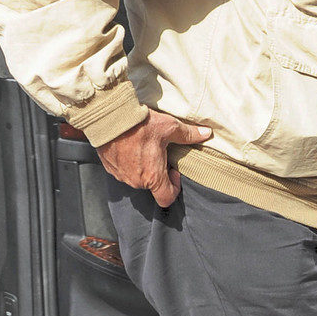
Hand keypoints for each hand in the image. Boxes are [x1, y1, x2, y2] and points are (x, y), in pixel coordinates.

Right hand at [96, 110, 211, 207]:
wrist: (109, 117)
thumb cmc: (141, 125)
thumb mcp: (169, 127)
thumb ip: (189, 134)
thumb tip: (207, 134)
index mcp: (153, 177)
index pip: (166, 198)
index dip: (174, 188)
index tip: (174, 171)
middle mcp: (136, 181)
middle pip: (152, 185)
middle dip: (158, 172)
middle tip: (160, 153)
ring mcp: (121, 176)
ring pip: (137, 178)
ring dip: (143, 168)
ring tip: (144, 148)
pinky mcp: (109, 168)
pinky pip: (123, 171)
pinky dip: (128, 163)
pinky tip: (130, 146)